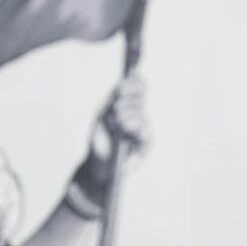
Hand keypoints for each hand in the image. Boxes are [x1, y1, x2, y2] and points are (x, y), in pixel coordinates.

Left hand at [74, 75, 151, 207]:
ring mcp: (145, 128)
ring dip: (124, 117)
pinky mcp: (148, 143)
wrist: (98, 163)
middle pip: (140, 96)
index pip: (140, 86)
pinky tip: (127, 134)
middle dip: (124, 101)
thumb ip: (114, 98)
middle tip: (113, 114)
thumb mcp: (103, 113)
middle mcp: (140, 114)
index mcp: (130, 104)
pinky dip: (134, 129)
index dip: (134, 82)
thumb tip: (122, 84)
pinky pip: (145, 130)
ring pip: (139, 112)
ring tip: (115, 128)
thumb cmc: (100, 138)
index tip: (123, 83)